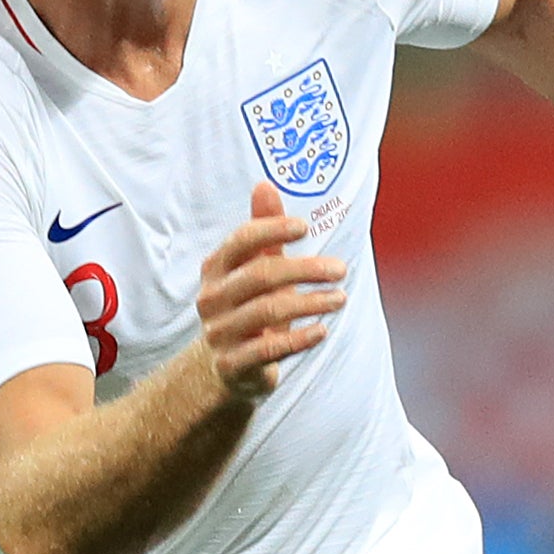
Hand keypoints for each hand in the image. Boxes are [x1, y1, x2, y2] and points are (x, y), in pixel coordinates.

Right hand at [196, 193, 345, 397]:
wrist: (226, 367)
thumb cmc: (248, 308)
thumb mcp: (253, 270)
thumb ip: (262, 234)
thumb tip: (265, 185)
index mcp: (215, 269)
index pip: (241, 241)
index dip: (271, 230)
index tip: (305, 227)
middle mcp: (212, 298)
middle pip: (261, 275)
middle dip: (305, 269)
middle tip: (341, 269)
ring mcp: (219, 332)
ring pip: (268, 311)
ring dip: (311, 303)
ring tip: (341, 298)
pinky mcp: (232, 363)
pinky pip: (269, 349)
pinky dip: (299, 338)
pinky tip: (323, 330)